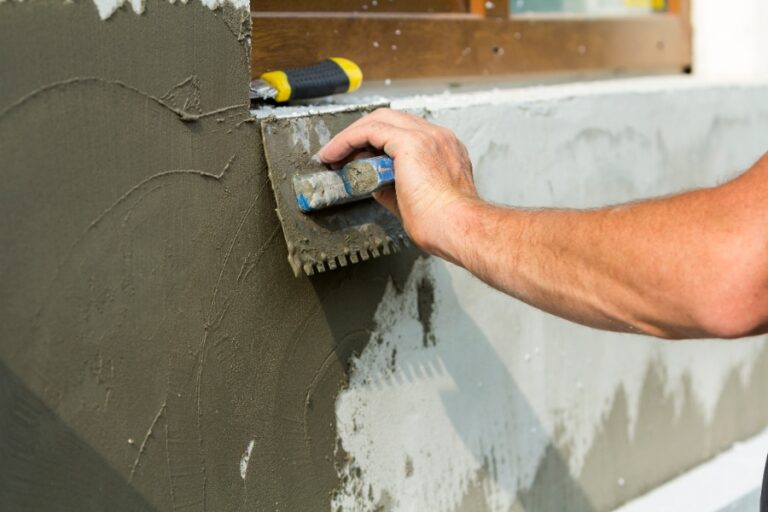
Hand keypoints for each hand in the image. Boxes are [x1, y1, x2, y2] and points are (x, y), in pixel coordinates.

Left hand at [318, 109, 478, 258]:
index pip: (405, 132)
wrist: (456, 227)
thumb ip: (391, 186)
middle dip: (361, 134)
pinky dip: (348, 140)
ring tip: (332, 154)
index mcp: (445, 150)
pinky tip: (335, 154)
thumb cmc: (443, 224)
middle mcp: (439, 138)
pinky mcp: (412, 142)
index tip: (358, 157)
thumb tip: (370, 183)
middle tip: (340, 153)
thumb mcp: (412, 200)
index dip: (376, 141)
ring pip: (379, 120)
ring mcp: (428, 136)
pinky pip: (370, 131)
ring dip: (351, 135)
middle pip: (391, 119)